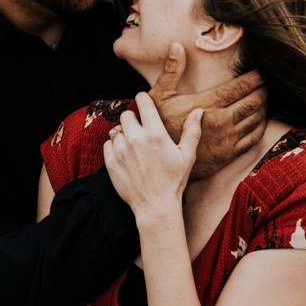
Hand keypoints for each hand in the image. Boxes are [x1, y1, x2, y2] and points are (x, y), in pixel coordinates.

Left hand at [103, 92, 201, 222]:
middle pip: (126, 114)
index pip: (143, 102)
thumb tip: (198, 111)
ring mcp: (121, 150)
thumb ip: (192, 131)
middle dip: (133, 119)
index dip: (143, 98)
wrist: (155, 206)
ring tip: (134, 147)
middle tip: (140, 130)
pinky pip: (108, 144)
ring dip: (124, 134)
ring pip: (116, 130)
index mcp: (155, 134)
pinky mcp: (110, 162)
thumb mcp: (187, 156)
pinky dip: (114, 147)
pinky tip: (125, 156)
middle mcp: (136, 139)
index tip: (143, 100)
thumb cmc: (174, 181)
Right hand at [149, 43, 267, 179]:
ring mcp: (227, 140)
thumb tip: (177, 46)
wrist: (160, 162)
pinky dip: (260, 126)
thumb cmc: (158, 127)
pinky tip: (259, 119)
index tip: (263, 70)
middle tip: (267, 82)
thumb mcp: (158, 97)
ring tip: (264, 98)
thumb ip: (171, 72)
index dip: (255, 78)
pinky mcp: (229, 154)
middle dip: (263, 90)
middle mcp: (222, 122)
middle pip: (253, 102)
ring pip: (256, 119)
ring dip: (263, 106)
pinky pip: (253, 138)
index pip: (239, 87)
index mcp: (207, 105)